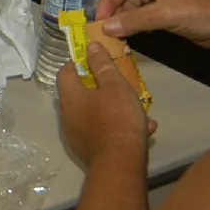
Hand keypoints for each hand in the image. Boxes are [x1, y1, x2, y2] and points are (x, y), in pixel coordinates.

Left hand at [57, 52, 152, 167]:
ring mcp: (76, 134)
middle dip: (102, 87)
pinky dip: (119, 127)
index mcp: (69, 97)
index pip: (65, 72)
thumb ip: (102, 65)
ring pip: (95, 113)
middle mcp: (67, 115)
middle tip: (120, 85)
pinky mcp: (87, 150)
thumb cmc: (117, 118)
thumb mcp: (114, 86)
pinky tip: (144, 129)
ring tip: (139, 110)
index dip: (78, 63)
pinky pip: (103, 131)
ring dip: (116, 109)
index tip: (95, 60)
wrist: (120, 162)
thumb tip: (90, 46)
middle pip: (80, 94)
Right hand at [95, 0, 209, 49]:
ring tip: (113, 34)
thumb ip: (135, 20)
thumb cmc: (203, 13)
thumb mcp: (167, 15)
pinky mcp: (168, 11)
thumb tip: (106, 27)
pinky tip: (127, 35)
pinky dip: (134, 24)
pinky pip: (144, 15)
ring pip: (134, 5)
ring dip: (123, 18)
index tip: (99, 18)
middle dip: (114, 9)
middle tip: (103, 28)